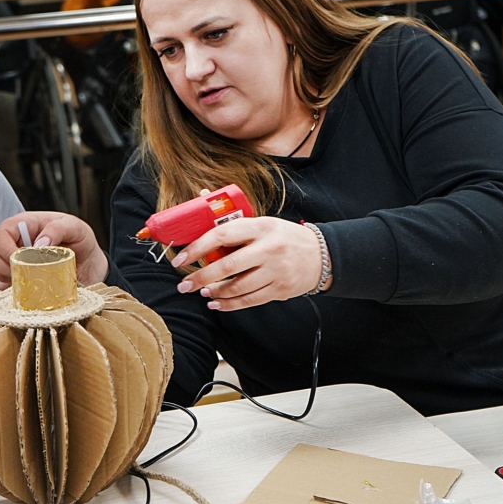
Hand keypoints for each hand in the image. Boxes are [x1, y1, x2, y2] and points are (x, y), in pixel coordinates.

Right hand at [0, 211, 107, 285]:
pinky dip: (12, 287)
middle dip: (1, 265)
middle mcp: (16, 242)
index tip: (17, 260)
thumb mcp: (75, 228)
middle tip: (21, 273)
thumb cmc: (80, 240)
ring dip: (4, 276)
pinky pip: (4, 284)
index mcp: (26, 225)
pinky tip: (28, 286)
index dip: (3, 247)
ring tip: (25, 279)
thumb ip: (58, 229)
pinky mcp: (19, 277)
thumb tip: (38, 243)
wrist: (90, 263)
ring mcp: (15, 261)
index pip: (1, 232)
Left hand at [171, 217, 329, 310]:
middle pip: (228, 266)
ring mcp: (276, 271)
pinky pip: (249, 300)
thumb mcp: (263, 222)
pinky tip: (216, 302)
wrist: (321, 255)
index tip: (181, 258)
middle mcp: (269, 248)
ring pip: (237, 287)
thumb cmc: (283, 237)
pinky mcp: (280, 289)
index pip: (222, 234)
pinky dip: (229, 304)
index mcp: (261, 226)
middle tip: (184, 285)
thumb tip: (201, 199)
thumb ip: (233, 220)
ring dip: (214, 291)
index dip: (198, 248)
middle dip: (201, 277)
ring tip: (201, 291)